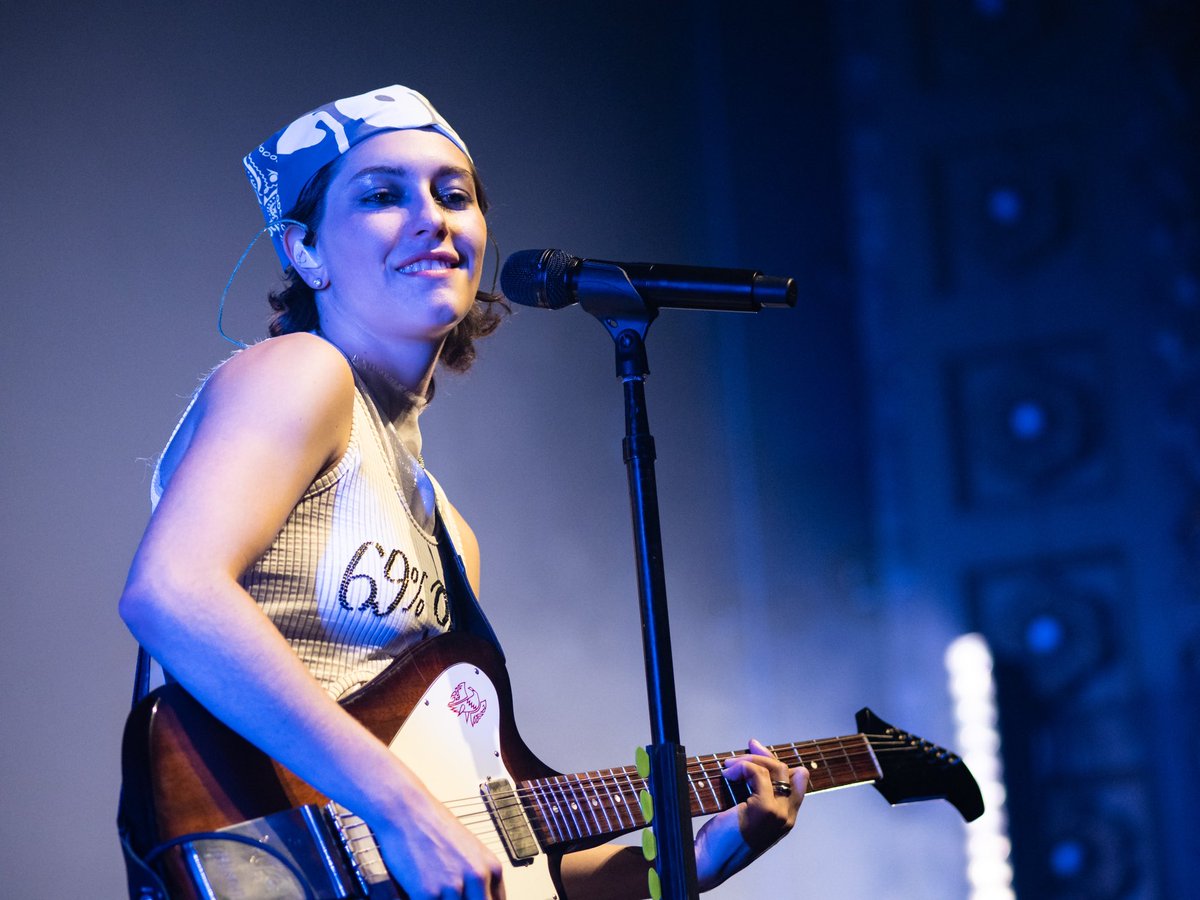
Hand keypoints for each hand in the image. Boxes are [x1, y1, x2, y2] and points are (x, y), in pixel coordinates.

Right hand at [369, 786, 505, 899]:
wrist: (406, 810)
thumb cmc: (434, 828)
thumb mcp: (470, 851)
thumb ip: (480, 878)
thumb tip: (482, 897)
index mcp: (491, 868)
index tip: (469, 899)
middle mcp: (477, 878)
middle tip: (451, 896)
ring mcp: (453, 887)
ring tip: (436, 893)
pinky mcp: (427, 894)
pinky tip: (419, 892)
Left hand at [693, 738, 807, 890]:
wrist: (710, 861)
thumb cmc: (722, 839)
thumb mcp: (745, 815)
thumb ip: (755, 795)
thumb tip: (753, 764)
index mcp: (785, 819)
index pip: (797, 781)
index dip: (778, 762)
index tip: (757, 751)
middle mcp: (786, 817)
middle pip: (787, 771)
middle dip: (763, 755)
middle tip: (743, 750)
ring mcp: (778, 814)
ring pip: (774, 769)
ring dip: (749, 760)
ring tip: (729, 766)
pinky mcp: (763, 809)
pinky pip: (757, 773)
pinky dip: (741, 767)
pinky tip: (727, 774)